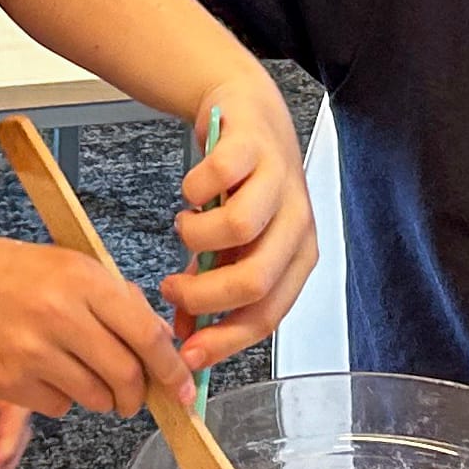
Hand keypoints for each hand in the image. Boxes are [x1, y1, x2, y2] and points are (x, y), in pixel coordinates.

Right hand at [0, 230, 194, 418]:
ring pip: (95, 397)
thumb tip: (157, 338)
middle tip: (133, 396)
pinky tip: (38, 371)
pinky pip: (58, 406)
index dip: (172, 369)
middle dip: (136, 395)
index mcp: (81, 277)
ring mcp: (33, 352)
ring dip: (98, 396)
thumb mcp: (58, 263)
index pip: (148, 335)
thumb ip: (108, 298)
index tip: (183, 388)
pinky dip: (59, 398)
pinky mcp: (9, 383)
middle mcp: (61, 314)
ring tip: (75, 372)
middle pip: (127, 376)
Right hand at [158, 71, 317, 373]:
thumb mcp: (233, 247)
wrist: (247, 113)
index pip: (268, 316)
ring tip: (184, 229)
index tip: (185, 356)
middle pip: (255, 280)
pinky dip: (193, 189)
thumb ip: (212, 288)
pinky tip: (191, 191)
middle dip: (203, 296)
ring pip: (239, 229)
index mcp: (298, 257)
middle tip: (170, 289)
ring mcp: (279, 181)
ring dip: (196, 237)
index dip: (224, 341)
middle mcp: (298, 222)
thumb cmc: (243, 187)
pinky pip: (218, 175)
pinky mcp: (253, 144)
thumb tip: (184, 337)